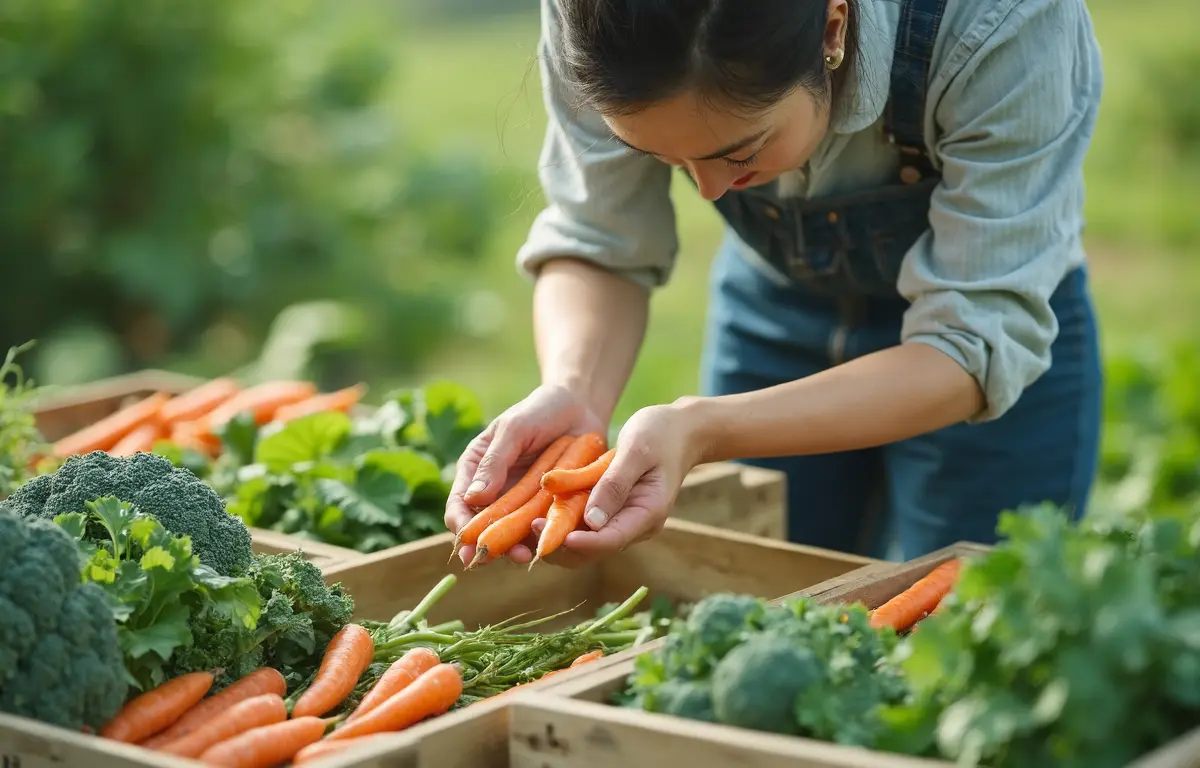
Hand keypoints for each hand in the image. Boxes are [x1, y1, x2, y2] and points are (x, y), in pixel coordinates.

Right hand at [445, 385, 604, 564]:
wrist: (579, 408)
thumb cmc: (540, 410)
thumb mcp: (514, 429)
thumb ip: (495, 462)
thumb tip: (472, 498)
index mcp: (476, 472)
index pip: (458, 507)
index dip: (462, 527)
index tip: (470, 541)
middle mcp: (495, 493)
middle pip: (483, 530)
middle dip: (488, 547)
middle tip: (497, 556)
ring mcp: (522, 504)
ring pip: (512, 537)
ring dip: (516, 549)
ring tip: (526, 554)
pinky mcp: (547, 510)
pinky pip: (541, 531)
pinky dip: (543, 539)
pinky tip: (551, 542)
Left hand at [540, 398, 707, 566]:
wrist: (680, 430)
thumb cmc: (660, 433)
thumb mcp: (636, 451)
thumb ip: (614, 484)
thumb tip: (591, 521)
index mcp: (647, 514)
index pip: (610, 541)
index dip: (579, 543)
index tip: (550, 537)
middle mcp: (635, 526)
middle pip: (593, 551)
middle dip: (560, 545)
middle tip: (529, 527)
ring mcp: (623, 521)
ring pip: (585, 543)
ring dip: (557, 536)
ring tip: (527, 521)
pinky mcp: (612, 512)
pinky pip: (584, 526)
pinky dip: (562, 522)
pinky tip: (537, 511)